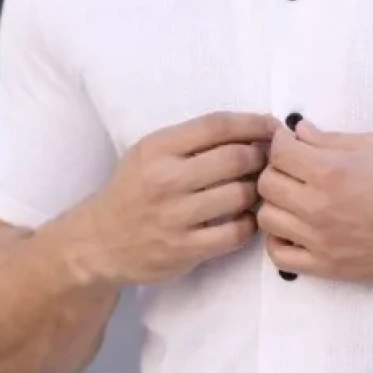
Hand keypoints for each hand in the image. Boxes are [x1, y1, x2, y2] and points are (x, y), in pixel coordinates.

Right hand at [69, 112, 278, 286]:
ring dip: (258, 191)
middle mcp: (165, 179)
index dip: (253, 123)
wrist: (98, 242)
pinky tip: (244, 218)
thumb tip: (255, 128)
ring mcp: (175, 217)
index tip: (273, 127)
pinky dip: (249, 223)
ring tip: (257, 190)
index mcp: (157, 148)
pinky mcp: (184, 249)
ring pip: (241, 195)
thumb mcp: (150, 154)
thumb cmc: (134, 190)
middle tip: (270, 162)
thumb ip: (194, 141)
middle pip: (236, 158)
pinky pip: (236, 232)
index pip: (217, 125)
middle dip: (262, 157)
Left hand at [256, 120, 372, 283]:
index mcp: (332, 171)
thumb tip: (300, 132)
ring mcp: (320, 240)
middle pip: (266, 183)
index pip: (278, 152)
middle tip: (295, 168)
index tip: (291, 142)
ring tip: (296, 198)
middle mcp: (319, 206)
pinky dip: (279, 240)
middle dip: (276, 169)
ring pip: (267, 218)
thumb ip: (333, 139)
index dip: (280, 141)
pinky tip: (296, 229)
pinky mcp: (327, 267)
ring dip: (276, 203)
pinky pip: (279, 256)